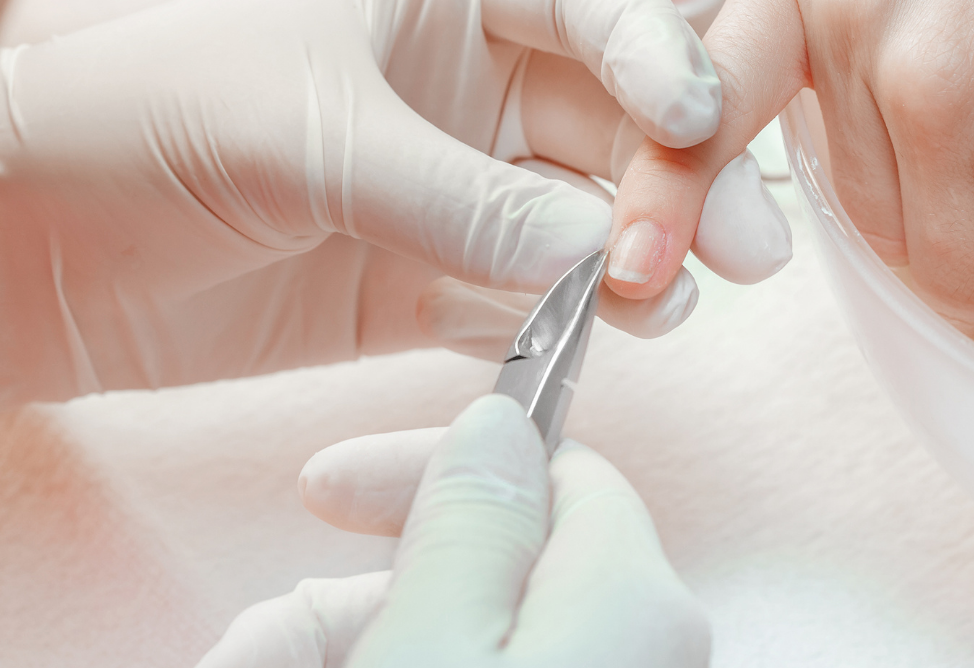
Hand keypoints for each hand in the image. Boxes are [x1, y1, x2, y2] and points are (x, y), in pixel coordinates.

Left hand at [0, 0, 780, 405]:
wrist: (44, 255)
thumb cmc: (146, 128)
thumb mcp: (306, 136)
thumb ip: (455, 198)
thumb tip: (591, 259)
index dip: (655, 50)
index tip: (697, 116)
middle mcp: (470, 82)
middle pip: (615, 120)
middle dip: (681, 179)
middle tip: (746, 250)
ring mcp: (463, 187)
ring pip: (589, 216)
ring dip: (640, 257)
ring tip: (669, 304)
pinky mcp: (440, 282)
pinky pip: (533, 299)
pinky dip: (573, 321)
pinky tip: (609, 333)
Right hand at [195, 394, 709, 667]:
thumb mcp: (435, 640)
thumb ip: (471, 523)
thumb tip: (498, 421)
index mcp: (633, 594)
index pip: (552, 470)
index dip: (434, 461)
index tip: (325, 482)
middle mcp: (632, 641)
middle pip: (484, 563)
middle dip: (353, 590)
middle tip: (253, 639)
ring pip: (458, 630)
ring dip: (340, 640)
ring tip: (250, 663)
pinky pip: (466, 667)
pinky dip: (382, 664)